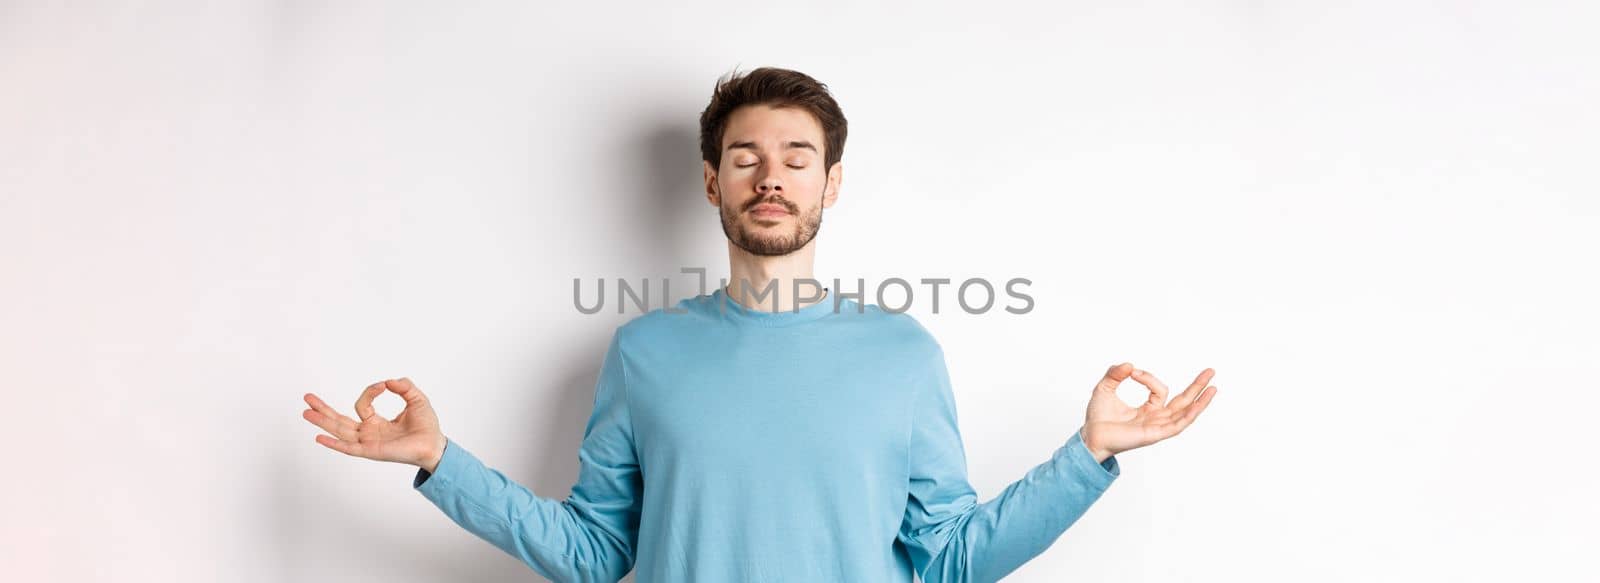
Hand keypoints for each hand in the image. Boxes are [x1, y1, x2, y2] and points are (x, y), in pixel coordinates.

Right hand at [301, 377, 447, 472]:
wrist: (435, 444)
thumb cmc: (427, 426)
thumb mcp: (416, 399)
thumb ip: (404, 386)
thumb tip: (388, 381)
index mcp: (377, 423)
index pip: (362, 405)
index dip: (370, 392)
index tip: (384, 385)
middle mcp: (369, 433)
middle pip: (340, 420)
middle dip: (323, 409)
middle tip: (307, 398)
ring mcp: (368, 442)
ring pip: (340, 431)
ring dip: (322, 421)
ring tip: (305, 412)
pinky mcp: (371, 451)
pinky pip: (349, 448)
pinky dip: (334, 443)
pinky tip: (319, 437)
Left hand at [1081, 363, 1217, 461]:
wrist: (1090, 436)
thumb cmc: (1097, 417)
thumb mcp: (1105, 388)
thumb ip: (1115, 374)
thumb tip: (1129, 364)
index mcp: (1148, 410)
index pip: (1159, 390)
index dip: (1147, 377)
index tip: (1131, 371)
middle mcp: (1156, 419)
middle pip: (1183, 401)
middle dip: (1197, 386)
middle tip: (1211, 371)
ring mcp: (1157, 427)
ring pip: (1185, 413)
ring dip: (1200, 400)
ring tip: (1213, 387)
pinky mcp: (1155, 435)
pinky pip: (1177, 425)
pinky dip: (1190, 414)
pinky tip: (1199, 404)